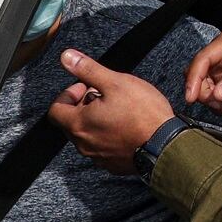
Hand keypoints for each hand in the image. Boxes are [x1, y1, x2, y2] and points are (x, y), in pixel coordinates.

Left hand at [47, 49, 175, 174]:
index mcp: (78, 123)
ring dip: (95, 122)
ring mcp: (97, 156)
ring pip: (87, 136)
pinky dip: (108, 136)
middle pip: (71, 123)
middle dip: (83, 107)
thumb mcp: (116, 83)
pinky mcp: (112, 164)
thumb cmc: (142, 112)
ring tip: (118, 111)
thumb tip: (66, 57)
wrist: (165, 144)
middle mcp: (82, 143)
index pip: (55, 110)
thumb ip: (88, 70)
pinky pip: (102, 148)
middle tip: (105, 96)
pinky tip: (126, 127)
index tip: (86, 87)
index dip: (68, 95)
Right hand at [182, 29, 221, 116]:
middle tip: (221, 105)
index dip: (193, 79)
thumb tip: (217, 94)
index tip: (191, 98)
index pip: (202, 59)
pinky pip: (214, 94)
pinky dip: (220, 104)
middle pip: (199, 75)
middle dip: (206, 93)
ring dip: (213, 101)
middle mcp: (221, 53)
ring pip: (204, 87)